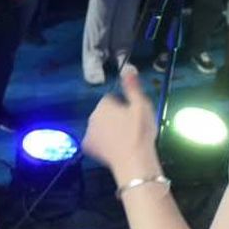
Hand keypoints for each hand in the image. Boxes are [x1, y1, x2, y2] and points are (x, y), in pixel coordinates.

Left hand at [83, 66, 162, 181]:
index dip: (124, 107)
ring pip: (99, 126)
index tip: (133, 116)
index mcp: (104, 104)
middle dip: (114, 118)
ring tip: (123, 139)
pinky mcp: (87, 146)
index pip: (113, 99)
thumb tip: (128, 67)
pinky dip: (101, 143)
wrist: (134, 160)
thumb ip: (132, 86)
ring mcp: (88, 132)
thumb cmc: (140, 132)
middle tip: (130, 129)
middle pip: (104, 113)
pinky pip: (94, 140)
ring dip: (107, 130)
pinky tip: (112, 148)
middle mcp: (92, 116)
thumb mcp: (142, 105)